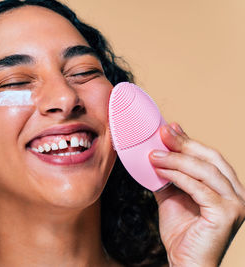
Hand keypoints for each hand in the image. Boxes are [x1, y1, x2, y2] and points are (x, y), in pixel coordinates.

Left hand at [149, 123, 244, 266]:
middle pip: (211, 159)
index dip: (189, 141)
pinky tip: (161, 171)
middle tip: (162, 132)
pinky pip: (199, 188)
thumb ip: (169, 175)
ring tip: (154, 154)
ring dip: (177, 160)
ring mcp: (236, 204)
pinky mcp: (226, 214)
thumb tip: (159, 150)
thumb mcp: (173, 195)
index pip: (210, 157)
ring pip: (205, 171)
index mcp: (228, 187)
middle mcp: (238, 193)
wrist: (185, 262)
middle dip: (184, 144)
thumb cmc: (181, 232)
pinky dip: (178, 176)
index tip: (169, 128)